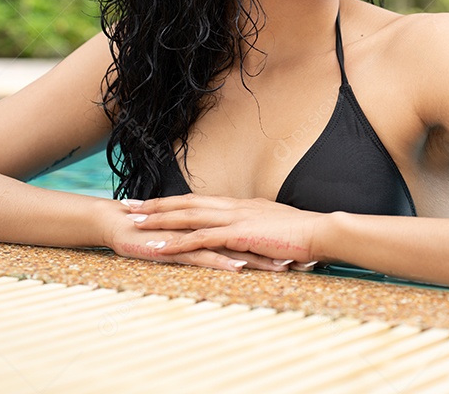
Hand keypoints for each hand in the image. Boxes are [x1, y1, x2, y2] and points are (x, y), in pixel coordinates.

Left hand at [122, 194, 323, 268]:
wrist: (319, 232)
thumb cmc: (302, 233)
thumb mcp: (273, 228)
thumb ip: (256, 229)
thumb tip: (248, 234)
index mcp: (240, 205)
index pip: (200, 200)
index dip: (174, 201)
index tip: (152, 202)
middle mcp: (233, 206)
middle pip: (187, 202)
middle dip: (156, 204)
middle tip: (129, 205)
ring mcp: (235, 218)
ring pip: (188, 216)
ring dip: (160, 219)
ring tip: (135, 222)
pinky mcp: (238, 234)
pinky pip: (201, 238)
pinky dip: (178, 242)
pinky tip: (160, 247)